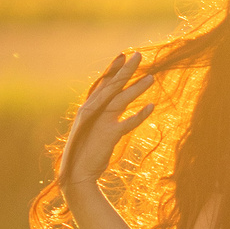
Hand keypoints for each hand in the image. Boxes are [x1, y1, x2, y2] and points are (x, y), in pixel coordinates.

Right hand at [56, 51, 159, 196]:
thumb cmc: (86, 152)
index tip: (123, 55)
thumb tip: (113, 108)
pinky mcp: (109, 135)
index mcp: (88, 108)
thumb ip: (101, 117)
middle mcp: (93, 111)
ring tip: (152, 77)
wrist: (77, 174)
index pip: (102, 83)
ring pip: (121, 100)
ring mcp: (100, 121)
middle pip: (112, 86)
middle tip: (139, 55)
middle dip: (125, 70)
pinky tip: (151, 106)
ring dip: (137, 88)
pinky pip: (127, 123)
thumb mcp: (93, 130)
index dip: (113, 69)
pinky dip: (139, 115)